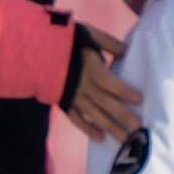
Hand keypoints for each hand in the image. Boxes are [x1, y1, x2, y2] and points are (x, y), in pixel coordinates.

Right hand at [60, 25, 142, 142]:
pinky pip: (75, 118)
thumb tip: (127, 50)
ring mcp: (72, 96)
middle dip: (122, 115)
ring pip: (93, 114)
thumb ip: (108, 43)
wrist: (34, 48)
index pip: (108, 82)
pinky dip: (87, 128)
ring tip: (125, 138)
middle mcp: (81, 85)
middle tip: (138, 128)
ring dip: (109, 127)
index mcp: (88, 67)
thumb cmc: (65, 39)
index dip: (123, 91)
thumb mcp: (88, 34)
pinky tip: (100, 137)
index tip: (139, 100)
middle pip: (104, 102)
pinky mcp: (63, 102)